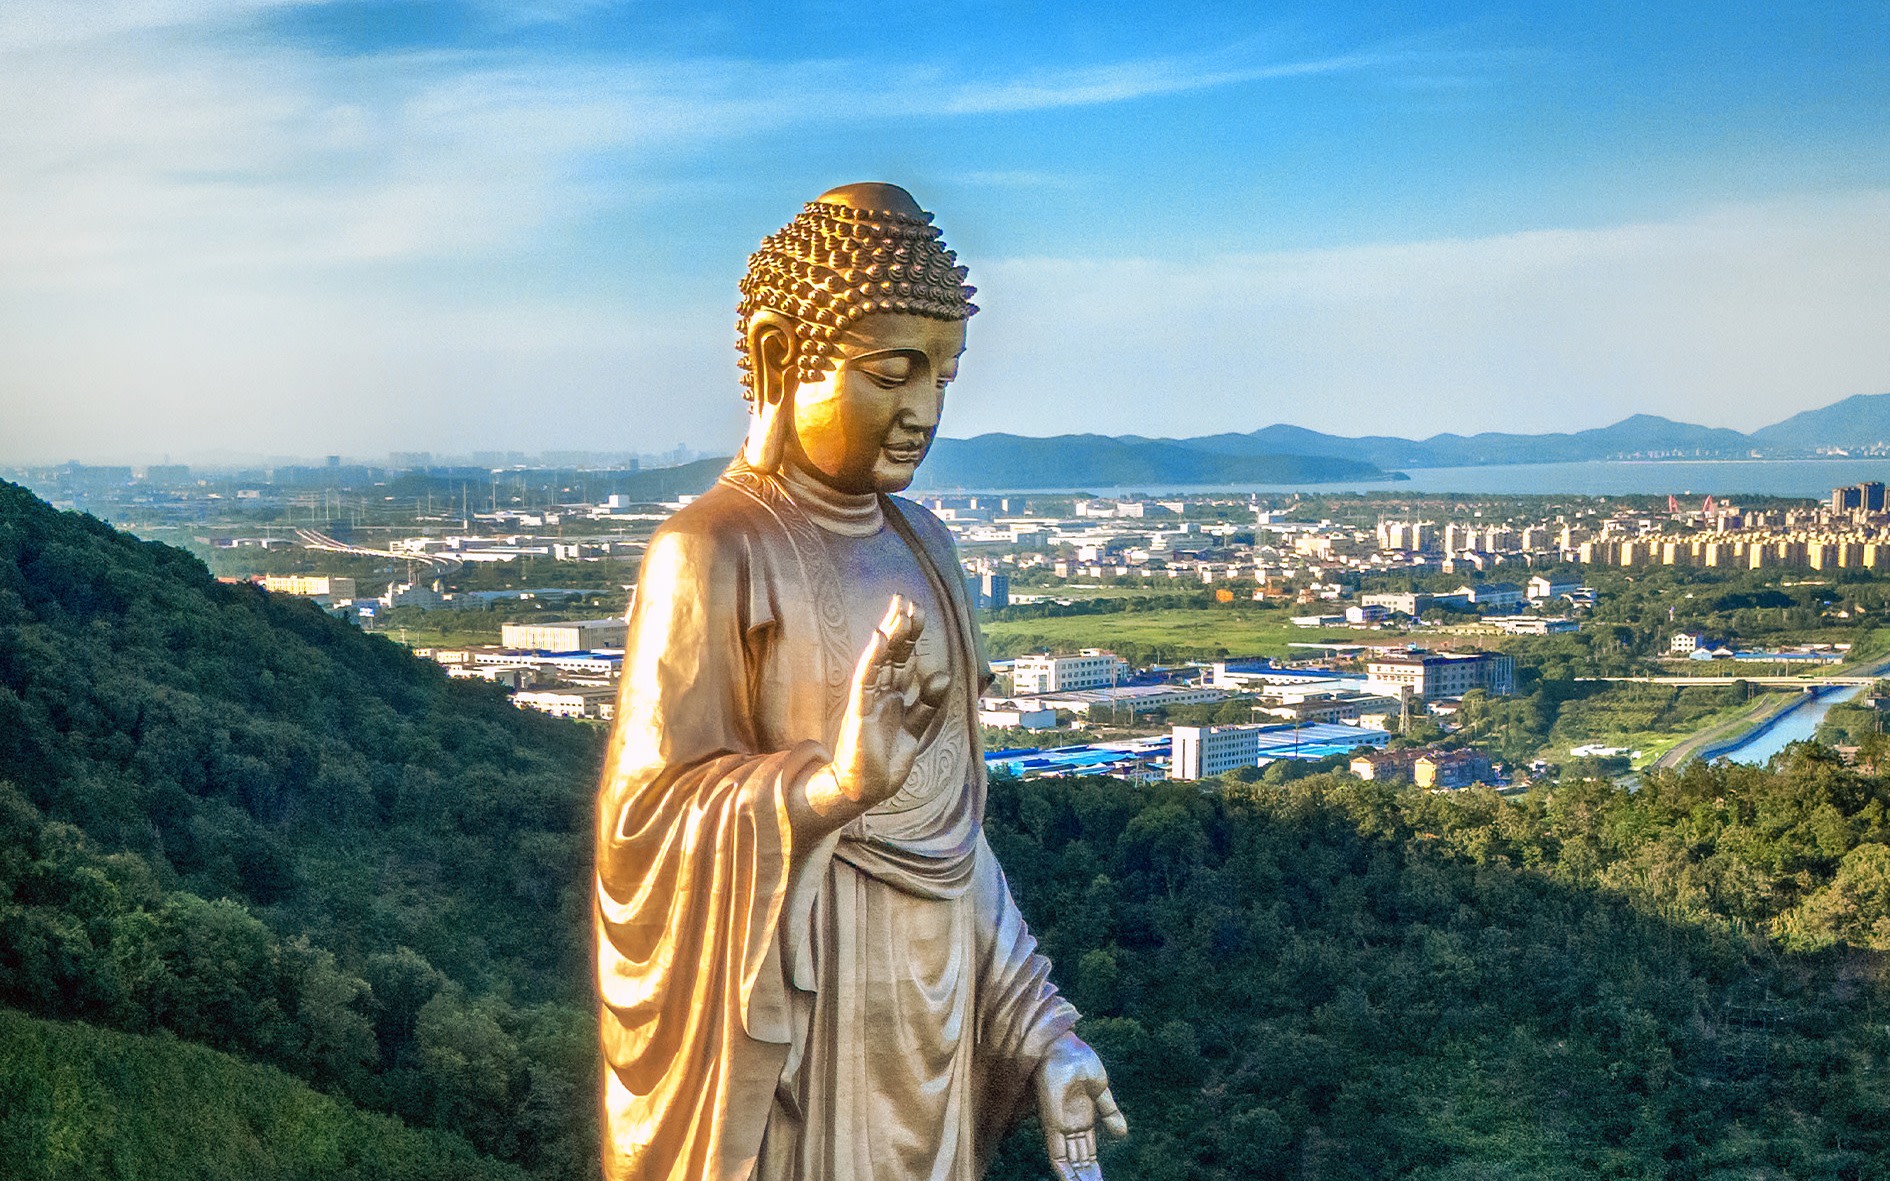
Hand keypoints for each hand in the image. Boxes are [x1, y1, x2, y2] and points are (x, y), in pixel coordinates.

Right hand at [826, 594, 950, 811]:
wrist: (865, 791)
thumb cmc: (886, 764)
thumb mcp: (915, 731)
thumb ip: (928, 705)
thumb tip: (944, 675)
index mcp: (894, 698)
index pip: (904, 661)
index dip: (911, 637)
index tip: (918, 612)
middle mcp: (881, 694)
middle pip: (892, 654)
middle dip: (901, 628)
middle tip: (908, 600)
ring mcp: (868, 700)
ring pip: (880, 660)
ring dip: (890, 635)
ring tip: (899, 610)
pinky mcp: (859, 710)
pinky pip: (865, 677)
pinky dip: (872, 656)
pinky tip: (879, 636)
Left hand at [1035, 1032, 1126, 1180]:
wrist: (1063, 1046)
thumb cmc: (1077, 1060)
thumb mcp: (1100, 1088)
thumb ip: (1109, 1111)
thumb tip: (1122, 1134)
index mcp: (1082, 1117)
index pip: (1087, 1149)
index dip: (1093, 1165)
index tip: (1100, 1179)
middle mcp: (1070, 1125)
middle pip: (1079, 1157)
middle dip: (1087, 1174)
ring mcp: (1061, 1125)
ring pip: (1069, 1159)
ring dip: (1078, 1176)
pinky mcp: (1052, 1122)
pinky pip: (1056, 1152)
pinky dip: (1063, 1169)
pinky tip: (1070, 1180)